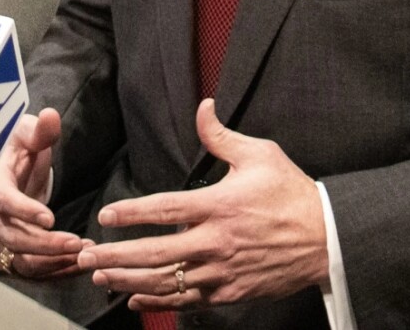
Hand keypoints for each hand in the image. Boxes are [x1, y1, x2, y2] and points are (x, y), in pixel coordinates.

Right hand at [0, 107, 92, 277]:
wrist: (6, 166)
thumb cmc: (17, 147)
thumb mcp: (28, 132)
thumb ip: (41, 129)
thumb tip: (50, 117)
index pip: (3, 201)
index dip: (24, 211)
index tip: (50, 218)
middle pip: (12, 237)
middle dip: (45, 244)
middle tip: (77, 242)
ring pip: (18, 260)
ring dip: (49, 262)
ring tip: (81, 254)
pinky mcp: (4, 251)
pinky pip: (23, 269)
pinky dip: (47, 271)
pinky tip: (73, 265)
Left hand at [77, 99, 328, 312]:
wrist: (324, 237)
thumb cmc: (290, 191)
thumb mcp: (260, 153)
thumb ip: (221, 136)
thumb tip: (202, 106)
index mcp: (220, 204)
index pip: (166, 209)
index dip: (133, 213)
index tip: (106, 216)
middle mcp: (216, 241)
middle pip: (155, 253)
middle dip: (116, 255)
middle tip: (86, 255)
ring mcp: (221, 271)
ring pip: (165, 282)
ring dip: (129, 280)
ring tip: (101, 277)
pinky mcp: (230, 293)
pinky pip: (186, 301)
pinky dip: (158, 302)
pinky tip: (135, 300)